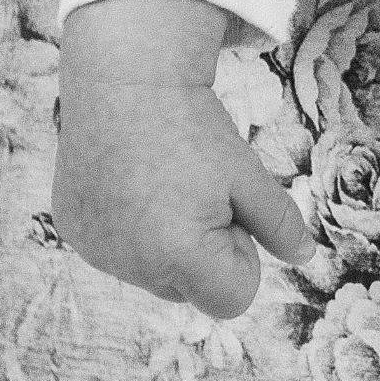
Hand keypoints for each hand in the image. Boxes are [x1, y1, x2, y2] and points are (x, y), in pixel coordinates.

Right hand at [53, 0, 316, 317]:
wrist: (125, 81)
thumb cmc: (195, 129)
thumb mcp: (248, 175)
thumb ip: (280, 224)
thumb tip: (306, 256)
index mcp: (181, 257)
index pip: (234, 299)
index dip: (241, 254)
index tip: (230, 209)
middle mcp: (132, 266)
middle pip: (193, 287)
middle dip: (205, 249)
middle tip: (197, 188)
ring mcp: (97, 251)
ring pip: (155, 270)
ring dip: (168, 239)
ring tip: (163, 179)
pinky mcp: (74, 232)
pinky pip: (118, 249)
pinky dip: (132, 226)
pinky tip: (131, 179)